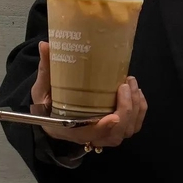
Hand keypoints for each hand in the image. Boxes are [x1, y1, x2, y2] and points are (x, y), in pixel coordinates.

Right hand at [31, 41, 147, 147]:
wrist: (54, 118)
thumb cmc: (48, 106)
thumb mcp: (42, 90)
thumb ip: (46, 71)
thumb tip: (45, 45)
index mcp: (70, 130)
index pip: (91, 135)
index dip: (103, 128)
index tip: (114, 117)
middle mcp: (91, 137)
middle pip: (116, 134)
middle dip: (126, 110)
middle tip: (125, 85)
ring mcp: (106, 136)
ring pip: (128, 129)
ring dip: (135, 107)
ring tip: (131, 83)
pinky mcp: (117, 130)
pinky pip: (135, 125)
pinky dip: (140, 110)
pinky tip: (136, 92)